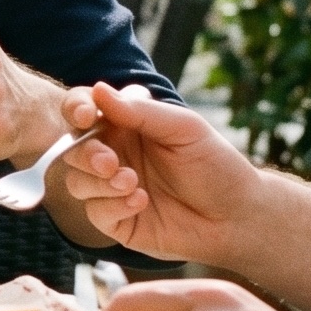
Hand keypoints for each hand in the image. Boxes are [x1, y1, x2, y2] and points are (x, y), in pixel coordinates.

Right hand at [54, 82, 262, 265]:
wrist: (238, 216)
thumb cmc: (216, 165)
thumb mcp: (184, 128)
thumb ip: (141, 111)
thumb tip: (98, 90)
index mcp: (125, 126)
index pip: (84, 110)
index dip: (76, 109)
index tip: (85, 115)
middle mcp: (113, 155)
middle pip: (72, 148)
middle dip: (85, 154)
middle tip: (110, 162)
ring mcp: (111, 189)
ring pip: (76, 181)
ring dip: (99, 182)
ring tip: (133, 183)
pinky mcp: (117, 220)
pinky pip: (94, 212)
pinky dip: (113, 205)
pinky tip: (141, 202)